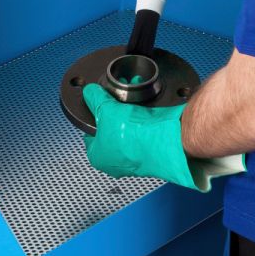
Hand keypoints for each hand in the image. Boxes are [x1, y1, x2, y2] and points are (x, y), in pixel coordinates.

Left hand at [82, 83, 198, 189]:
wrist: (165, 141)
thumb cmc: (132, 136)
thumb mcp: (105, 109)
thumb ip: (95, 99)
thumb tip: (90, 93)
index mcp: (98, 157)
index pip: (89, 134)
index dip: (94, 116)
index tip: (98, 106)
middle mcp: (116, 163)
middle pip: (110, 129)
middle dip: (114, 111)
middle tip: (117, 99)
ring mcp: (135, 159)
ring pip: (128, 129)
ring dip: (130, 112)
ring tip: (132, 99)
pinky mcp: (152, 152)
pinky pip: (143, 131)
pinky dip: (144, 119)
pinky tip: (145, 107)